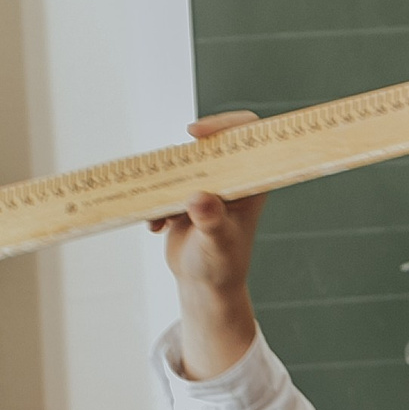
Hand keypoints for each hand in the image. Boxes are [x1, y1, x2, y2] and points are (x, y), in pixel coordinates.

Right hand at [147, 111, 266, 379]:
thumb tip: (199, 200)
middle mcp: (233, 180)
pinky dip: (155, 200)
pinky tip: (156, 227)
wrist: (205, 284)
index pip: (251, 137)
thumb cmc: (220, 266)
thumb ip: (210, 222)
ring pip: (184, 161)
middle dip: (185, 154)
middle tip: (168, 170)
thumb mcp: (216, 244)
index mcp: (252, 184)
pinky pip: (164, 181)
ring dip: (165, 181)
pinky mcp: (186, 193)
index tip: (194, 133)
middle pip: (213, 141)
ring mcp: (209, 185)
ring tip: (166, 216)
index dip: (227, 124)